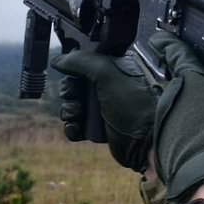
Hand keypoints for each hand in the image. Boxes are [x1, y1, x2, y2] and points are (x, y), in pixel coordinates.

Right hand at [50, 48, 158, 172]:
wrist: (146, 142)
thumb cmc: (134, 105)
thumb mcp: (108, 74)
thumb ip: (82, 61)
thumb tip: (58, 60)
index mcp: (114, 67)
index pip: (85, 60)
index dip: (74, 67)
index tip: (71, 73)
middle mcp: (108, 85)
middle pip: (74, 83)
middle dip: (69, 91)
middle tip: (74, 96)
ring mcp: (102, 107)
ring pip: (72, 104)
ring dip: (69, 110)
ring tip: (77, 114)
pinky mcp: (98, 128)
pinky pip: (76, 125)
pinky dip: (72, 127)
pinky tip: (77, 129)